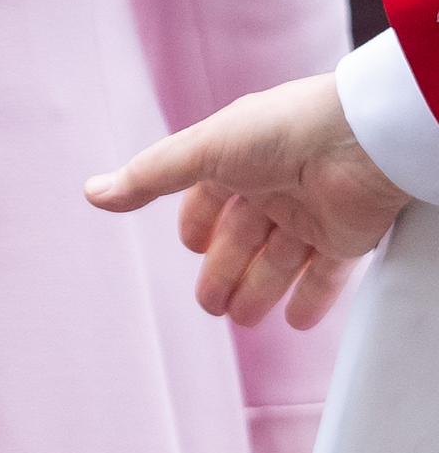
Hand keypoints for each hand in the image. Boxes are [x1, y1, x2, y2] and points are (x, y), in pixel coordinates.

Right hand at [83, 72, 401, 332]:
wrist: (359, 140)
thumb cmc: (281, 130)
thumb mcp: (201, 151)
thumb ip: (149, 176)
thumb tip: (93, 192)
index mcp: (241, 157)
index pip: (213, 195)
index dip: (200, 222)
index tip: (192, 246)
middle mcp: (277, 184)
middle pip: (244, 236)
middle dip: (225, 270)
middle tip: (209, 305)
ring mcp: (313, 211)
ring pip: (280, 261)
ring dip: (259, 291)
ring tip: (240, 320)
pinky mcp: (349, 236)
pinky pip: (328, 274)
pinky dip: (311, 299)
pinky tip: (295, 322)